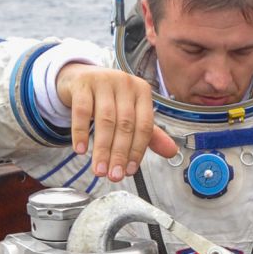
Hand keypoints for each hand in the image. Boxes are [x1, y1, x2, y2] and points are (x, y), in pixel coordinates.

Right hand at [55, 65, 178, 181]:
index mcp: (142, 92)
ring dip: (102, 149)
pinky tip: (81, 150)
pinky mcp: (82, 83)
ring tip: (99, 170)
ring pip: (105, 120)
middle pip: (125, 125)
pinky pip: (82, 111)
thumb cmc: (108, 99)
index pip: (144, 126)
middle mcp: (126, 83)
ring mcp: (104, 80)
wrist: (80, 77)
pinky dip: (81, 133)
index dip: (138, 151)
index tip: (129, 171)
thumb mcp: (130, 113)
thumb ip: (148, 134)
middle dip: (120, 154)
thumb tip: (172, 152)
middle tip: (114, 176)